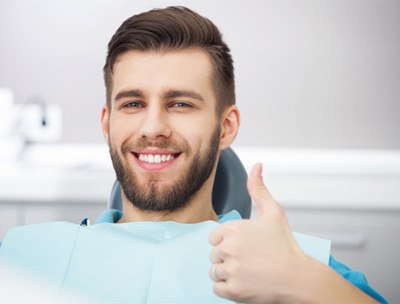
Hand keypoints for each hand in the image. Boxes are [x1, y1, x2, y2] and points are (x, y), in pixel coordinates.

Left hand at [208, 163, 378, 303]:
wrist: (299, 278)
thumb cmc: (285, 245)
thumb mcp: (274, 212)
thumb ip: (259, 188)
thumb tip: (257, 165)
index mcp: (233, 229)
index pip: (214, 237)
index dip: (228, 242)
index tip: (245, 246)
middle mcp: (228, 248)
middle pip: (214, 254)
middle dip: (228, 257)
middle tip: (249, 260)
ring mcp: (230, 270)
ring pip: (214, 271)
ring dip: (227, 272)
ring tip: (248, 271)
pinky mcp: (232, 290)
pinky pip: (216, 288)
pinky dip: (228, 287)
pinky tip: (244, 282)